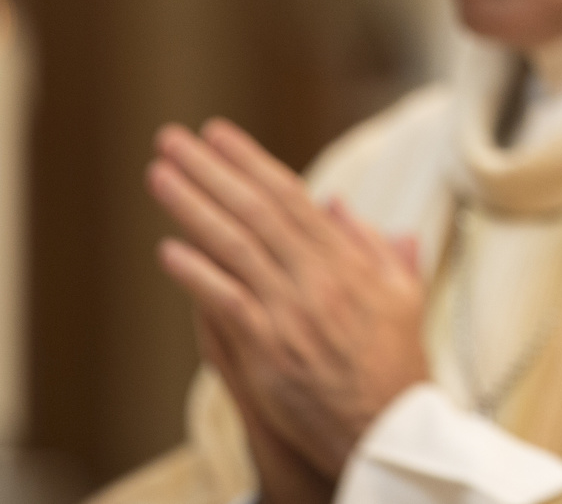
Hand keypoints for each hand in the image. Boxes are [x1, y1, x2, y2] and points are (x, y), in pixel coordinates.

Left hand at [148, 120, 430, 477]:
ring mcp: (292, 312)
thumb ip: (373, 244)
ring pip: (236, 247)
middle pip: (256, 211)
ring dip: (192, 208)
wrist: (390, 427)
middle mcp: (318, 278)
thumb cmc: (396, 362)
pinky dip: (196, 274)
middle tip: (172, 140)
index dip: (250, 161)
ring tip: (159, 176)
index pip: (291, 196)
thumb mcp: (403, 293)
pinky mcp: (270, 349)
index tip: (218, 134)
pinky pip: (227, 301)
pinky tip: (167, 250)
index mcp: (348, 260)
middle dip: (211, 171)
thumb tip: (337, 204)